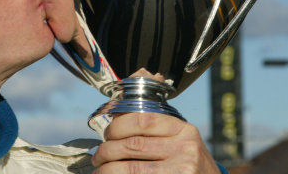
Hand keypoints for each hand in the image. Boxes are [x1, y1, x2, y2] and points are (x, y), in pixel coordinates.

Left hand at [91, 112, 219, 172]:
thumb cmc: (189, 163)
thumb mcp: (179, 141)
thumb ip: (155, 129)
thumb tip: (115, 119)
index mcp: (183, 130)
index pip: (142, 119)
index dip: (117, 126)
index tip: (107, 134)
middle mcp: (185, 148)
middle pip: (133, 144)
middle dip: (108, 150)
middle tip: (98, 156)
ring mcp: (182, 170)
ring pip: (132, 167)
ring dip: (108, 169)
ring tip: (100, 170)